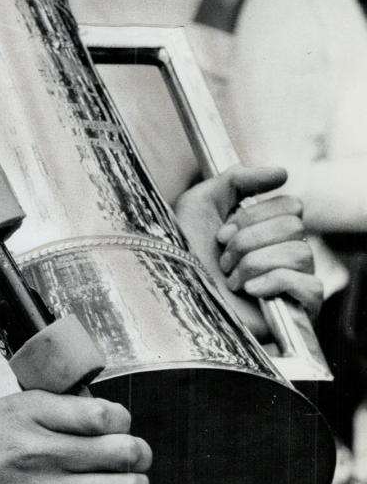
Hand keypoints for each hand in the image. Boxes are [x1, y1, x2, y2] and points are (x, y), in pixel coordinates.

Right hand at [0, 391, 152, 483]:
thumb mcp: (1, 414)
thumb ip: (49, 410)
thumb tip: (94, 413)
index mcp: (30, 414)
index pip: (103, 412)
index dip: (123, 419)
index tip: (121, 425)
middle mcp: (43, 450)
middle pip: (123, 450)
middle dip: (139, 453)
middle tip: (136, 455)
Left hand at [175, 165, 320, 337]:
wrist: (173, 297)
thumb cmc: (182, 253)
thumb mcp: (200, 203)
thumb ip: (237, 179)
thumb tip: (282, 173)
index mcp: (266, 229)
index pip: (291, 205)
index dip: (252, 216)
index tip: (221, 233)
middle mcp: (284, 253)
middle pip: (295, 226)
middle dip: (248, 241)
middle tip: (223, 259)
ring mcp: (294, 283)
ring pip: (300, 253)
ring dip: (254, 263)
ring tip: (230, 279)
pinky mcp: (298, 310)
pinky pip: (311, 285)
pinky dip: (275, 282)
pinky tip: (250, 290)